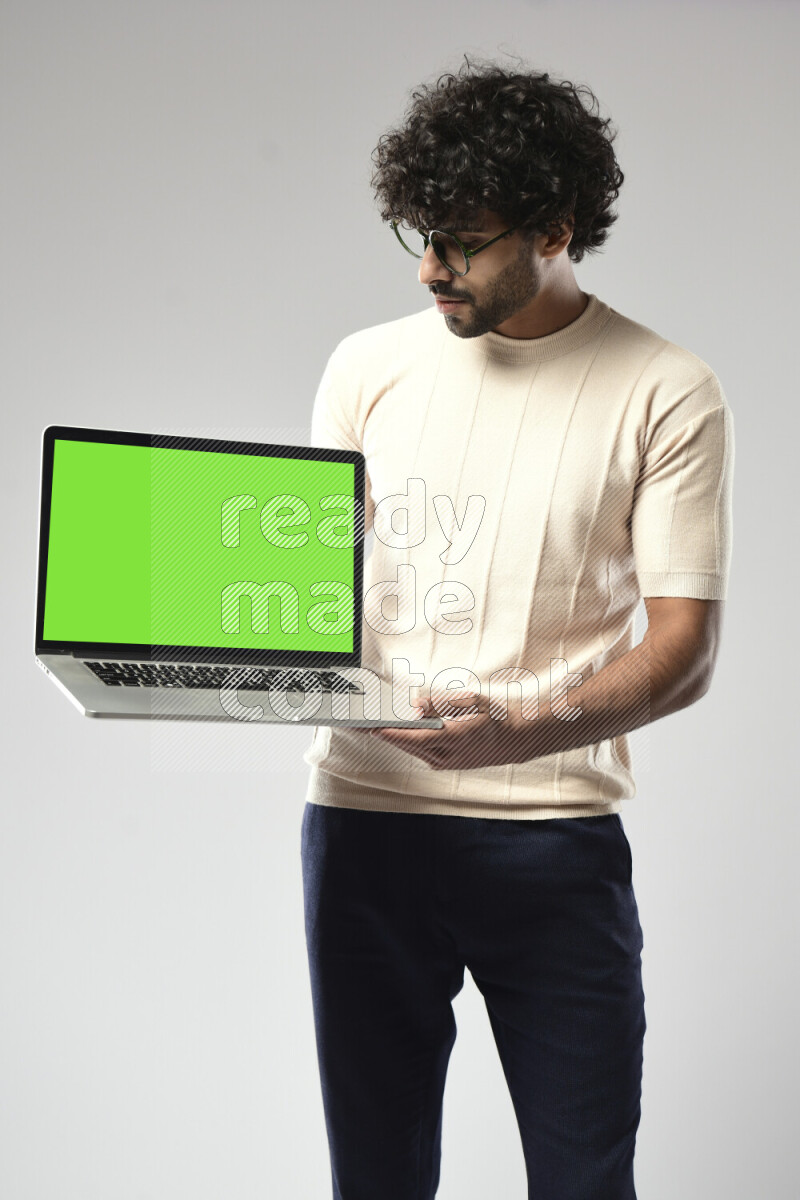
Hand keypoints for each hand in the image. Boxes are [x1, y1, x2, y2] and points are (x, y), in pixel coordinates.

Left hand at [355, 689, 532, 770]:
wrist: (517, 738)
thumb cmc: (496, 716)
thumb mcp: (471, 701)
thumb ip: (441, 704)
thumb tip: (416, 705)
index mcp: (455, 739)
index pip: (415, 738)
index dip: (391, 734)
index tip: (371, 728)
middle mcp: (448, 755)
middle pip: (408, 745)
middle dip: (384, 733)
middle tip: (361, 721)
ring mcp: (447, 762)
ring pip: (412, 750)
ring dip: (395, 738)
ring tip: (371, 724)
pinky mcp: (446, 763)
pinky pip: (421, 752)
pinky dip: (408, 742)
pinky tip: (397, 731)